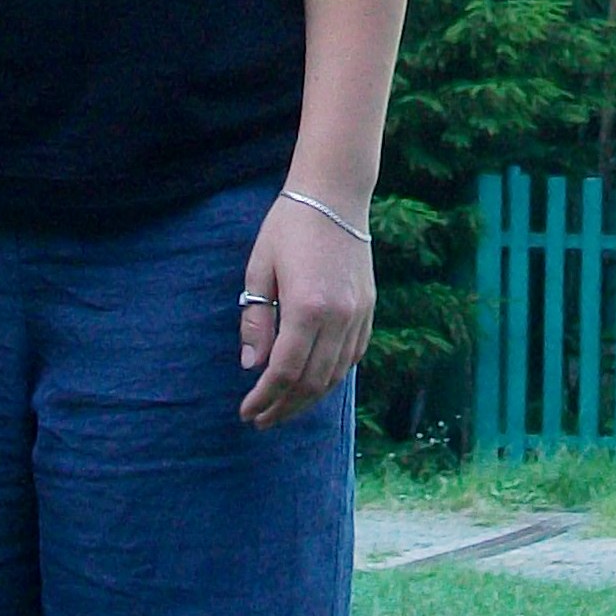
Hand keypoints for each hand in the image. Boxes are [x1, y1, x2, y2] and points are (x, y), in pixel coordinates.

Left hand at [238, 194, 374, 429]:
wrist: (335, 195)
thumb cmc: (289, 227)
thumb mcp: (259, 270)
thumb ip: (256, 321)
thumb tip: (251, 366)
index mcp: (307, 307)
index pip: (284, 371)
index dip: (264, 398)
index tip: (246, 412)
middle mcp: (338, 316)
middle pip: (312, 382)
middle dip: (284, 407)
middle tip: (261, 420)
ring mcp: (359, 313)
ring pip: (336, 374)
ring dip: (309, 399)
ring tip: (284, 408)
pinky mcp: (369, 307)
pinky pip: (353, 355)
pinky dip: (333, 376)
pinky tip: (314, 382)